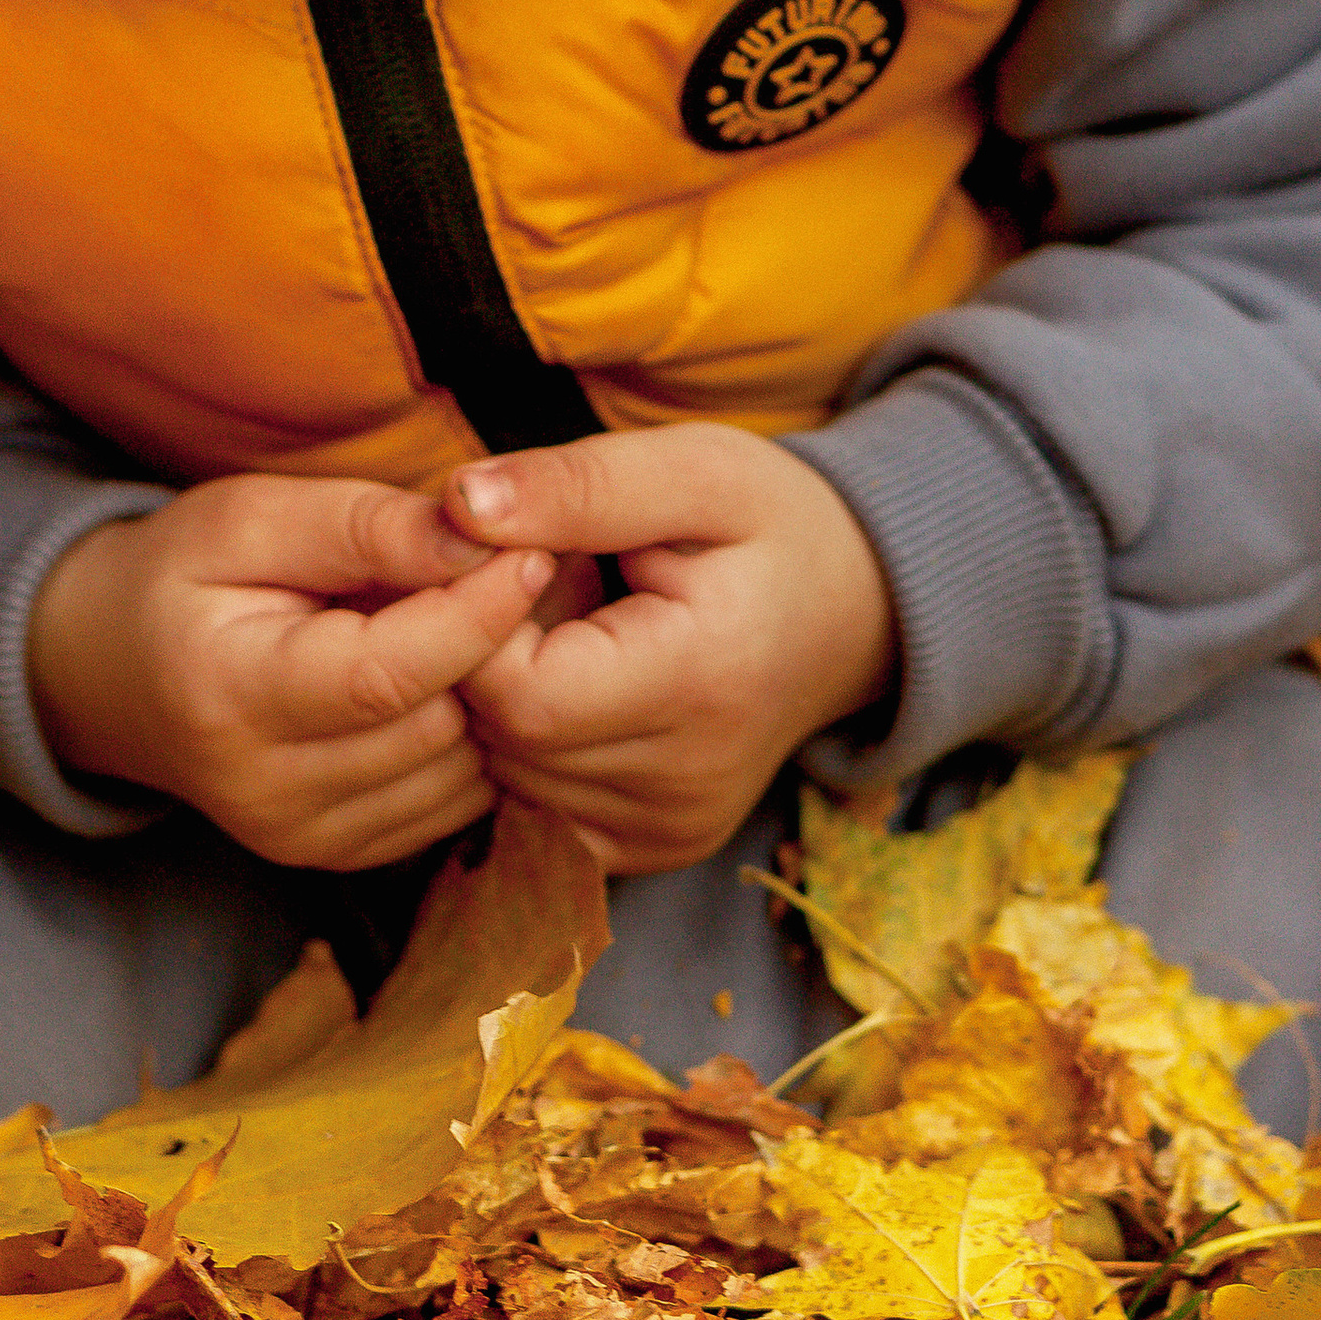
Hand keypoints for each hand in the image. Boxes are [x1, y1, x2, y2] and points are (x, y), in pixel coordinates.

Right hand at [28, 473, 553, 871]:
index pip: (387, 676)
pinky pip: (450, 805)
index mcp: (233, 698)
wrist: (110, 673)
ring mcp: (304, 841)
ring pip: (459, 776)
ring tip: (485, 621)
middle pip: (435, 729)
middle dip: (495, 650)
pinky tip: (457, 679)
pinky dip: (472, 741)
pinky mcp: (337, 858)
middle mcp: (269, 794)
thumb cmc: (181, 574)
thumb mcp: (252, 518)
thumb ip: (364, 527)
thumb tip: (476, 539)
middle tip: (517, 574)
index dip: (475, 616)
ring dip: (494, 700)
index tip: (534, 553)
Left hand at [444, 424, 896, 877]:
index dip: (478, 620)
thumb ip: (576, 485)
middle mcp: (683, 787)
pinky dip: (531, 744)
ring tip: (569, 623)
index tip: (512, 550)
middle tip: (542, 575)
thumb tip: (459, 502)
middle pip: (502, 742)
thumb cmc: (771, 523)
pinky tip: (578, 679)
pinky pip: (537, 806)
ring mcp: (670, 832)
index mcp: (697, 686)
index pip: (516, 694)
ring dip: (504, 698)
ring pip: (508, 778)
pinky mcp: (655, 850)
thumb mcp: (690, 469)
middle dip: (485, 653)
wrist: (860, 611)